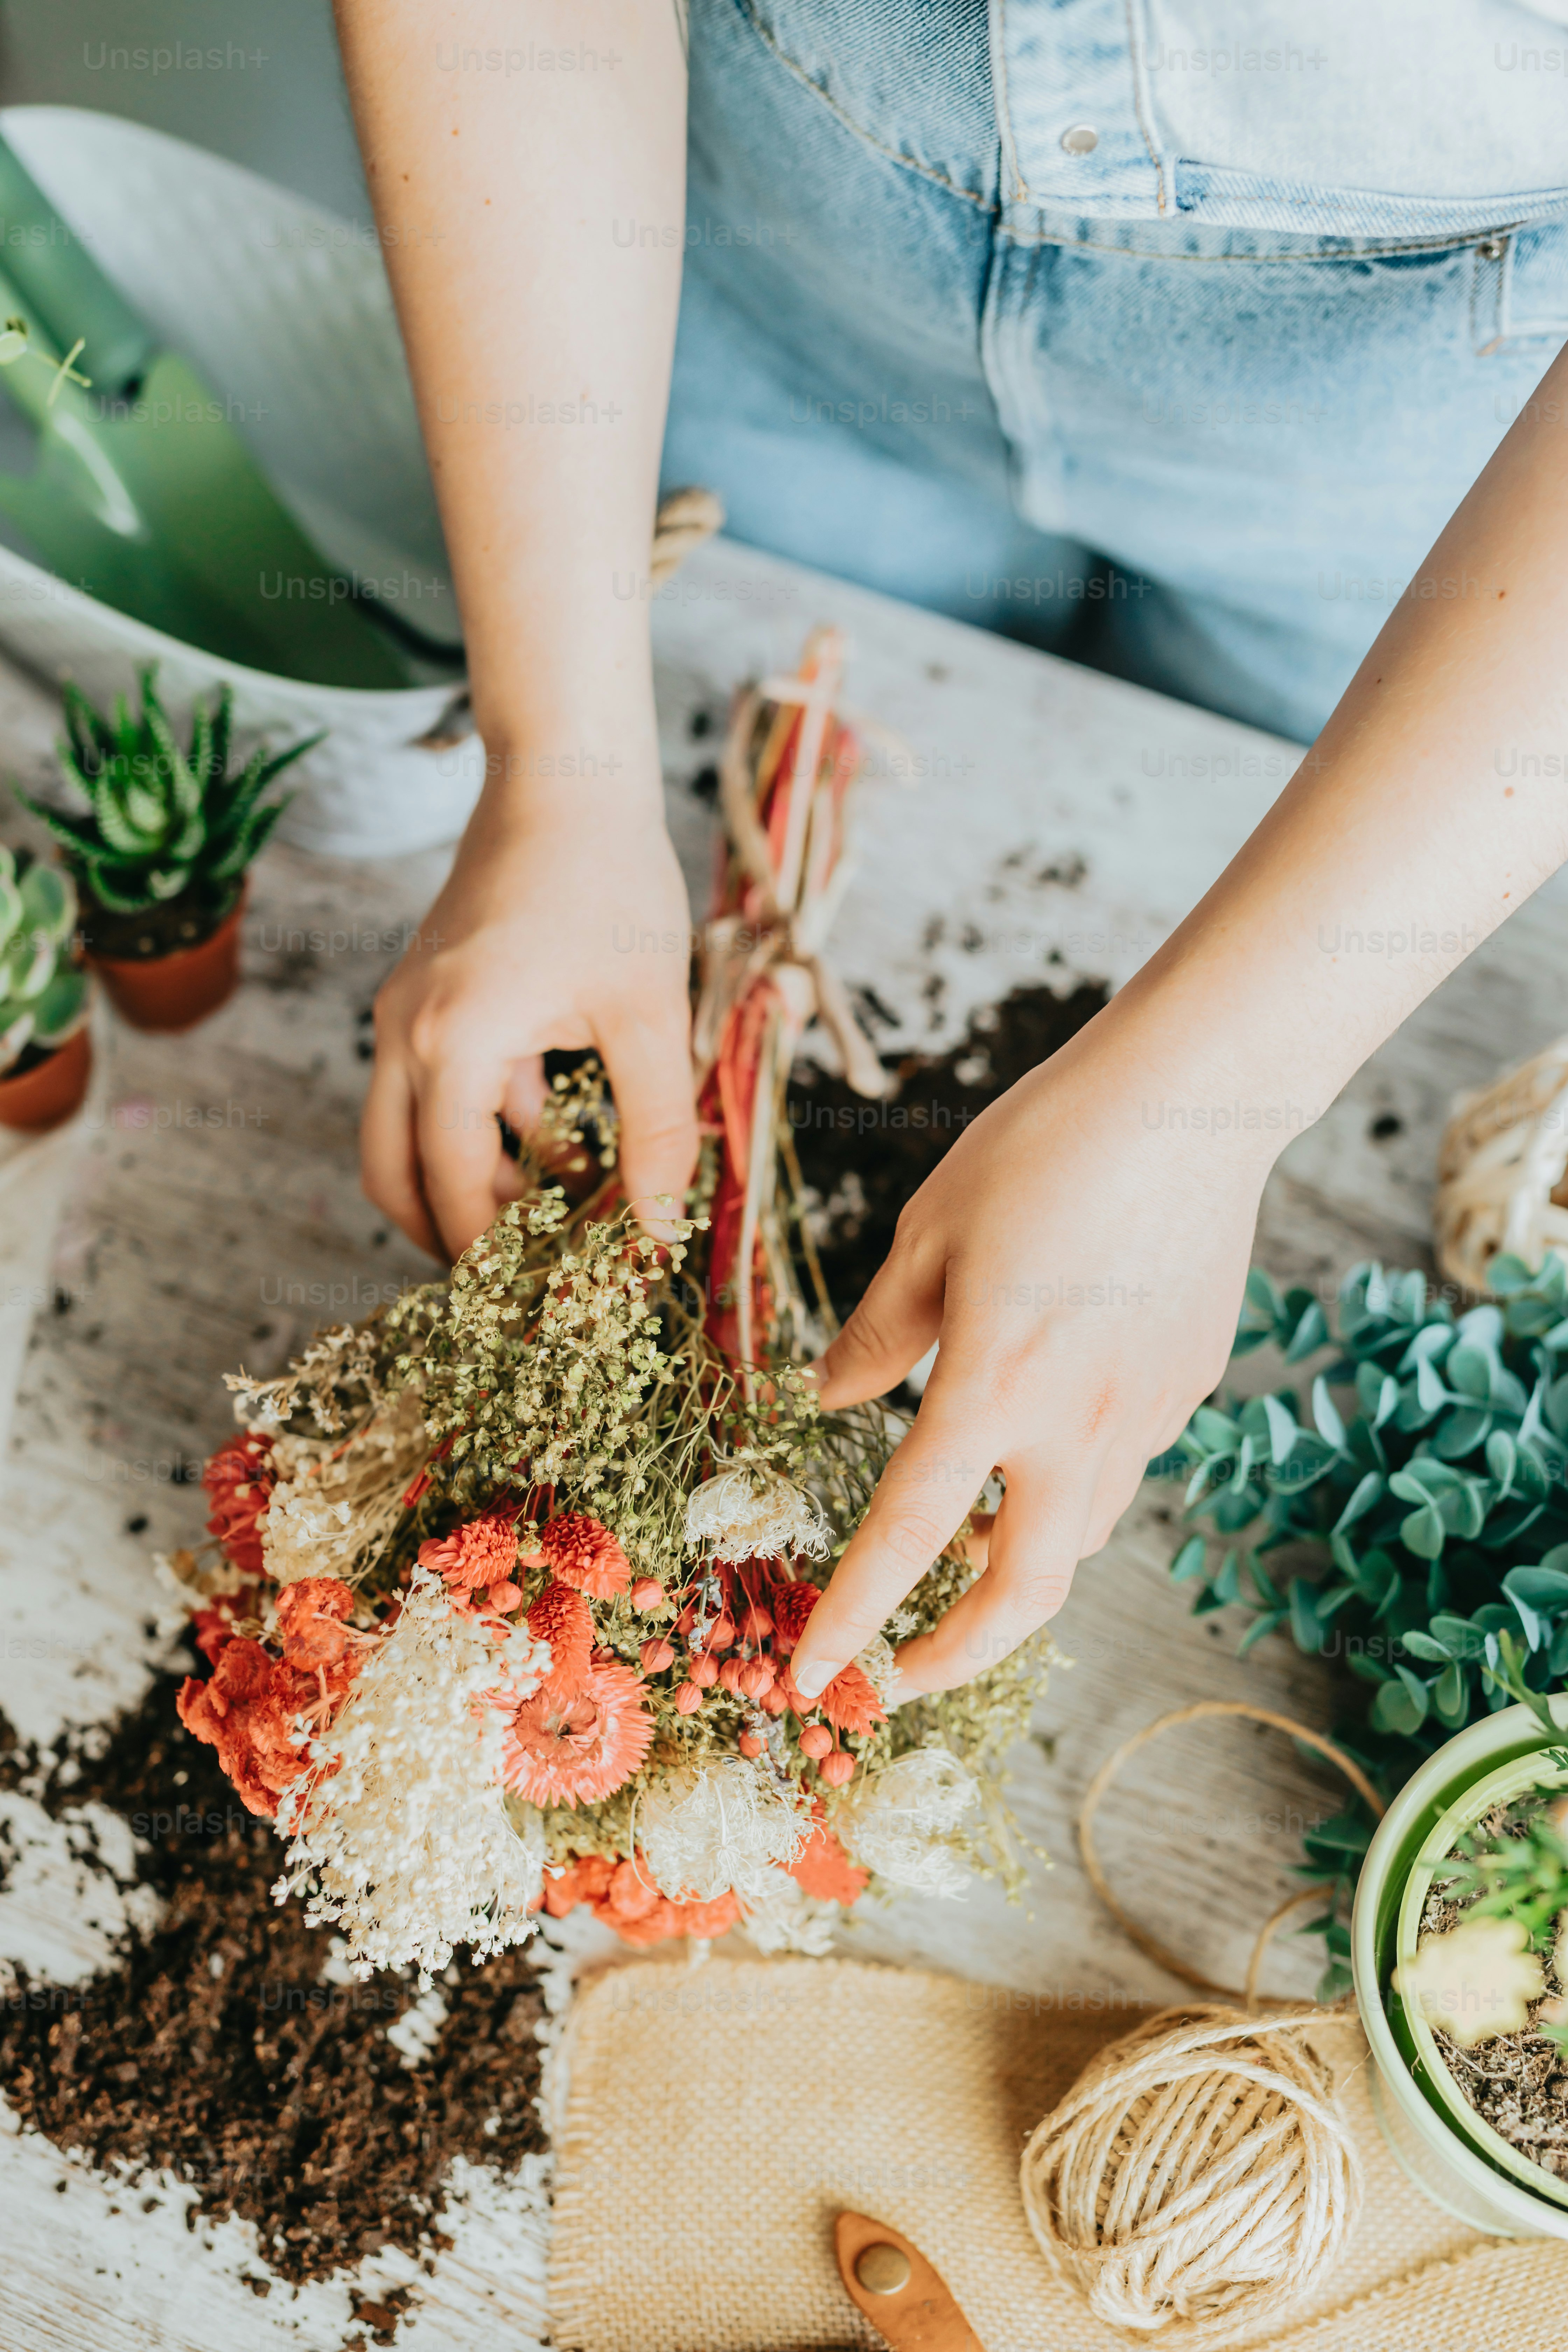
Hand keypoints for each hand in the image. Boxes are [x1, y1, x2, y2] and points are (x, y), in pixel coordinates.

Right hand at [361, 773, 697, 1259]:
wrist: (567, 778)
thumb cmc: (609, 884)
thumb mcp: (650, 1017)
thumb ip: (655, 1130)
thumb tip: (659, 1230)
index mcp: (451, 1047)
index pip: (452, 1192)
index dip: (497, 1260)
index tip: (546, 1303)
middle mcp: (407, 1036)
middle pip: (396, 1179)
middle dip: (452, 1240)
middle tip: (521, 1285)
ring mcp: (410, 1015)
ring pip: (413, 1139)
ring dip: (476, 1186)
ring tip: (560, 1220)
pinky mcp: (432, 997)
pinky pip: (445, 1092)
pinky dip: (492, 1132)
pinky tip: (566, 1150)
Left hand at [789, 1015, 1271, 1698]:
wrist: (1189, 1102)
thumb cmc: (1043, 1152)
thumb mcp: (929, 1234)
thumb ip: (878, 1333)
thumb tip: (828, 1397)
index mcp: (993, 1386)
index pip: (908, 1534)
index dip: (854, 1617)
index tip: (815, 1677)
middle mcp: (1076, 1423)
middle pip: (1022, 1590)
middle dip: (957, 1652)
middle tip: (904, 1676)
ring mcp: (1144, 1413)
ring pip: (1076, 1536)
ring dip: (1014, 1569)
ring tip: (962, 1557)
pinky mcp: (1186, 1388)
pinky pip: (1119, 1467)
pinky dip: (1067, 1486)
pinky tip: (1042, 1441)